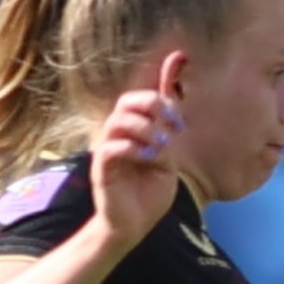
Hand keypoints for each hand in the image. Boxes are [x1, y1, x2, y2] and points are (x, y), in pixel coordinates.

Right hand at [89, 53, 187, 249]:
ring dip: (145, 129)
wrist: (134, 226)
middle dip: (153, 105)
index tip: (181, 58)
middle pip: (128, 101)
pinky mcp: (102, 170)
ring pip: (119, 121)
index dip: (163, 76)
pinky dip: (131, 148)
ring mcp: (108, 150)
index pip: (144, 96)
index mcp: (135, 130)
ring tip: (162, 147)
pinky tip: (147, 157)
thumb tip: (176, 109)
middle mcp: (119, 134)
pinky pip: (110, 148)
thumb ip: (168, 135)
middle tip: (173, 125)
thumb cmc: (149, 194)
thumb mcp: (167, 160)